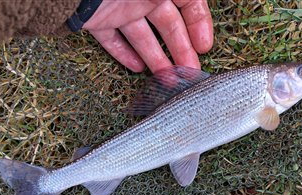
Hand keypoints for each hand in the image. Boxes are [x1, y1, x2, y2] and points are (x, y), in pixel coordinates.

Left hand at [83, 0, 212, 72]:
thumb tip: (197, 4)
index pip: (188, 4)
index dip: (199, 24)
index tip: (204, 48)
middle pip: (168, 25)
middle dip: (181, 50)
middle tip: (190, 73)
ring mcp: (119, 9)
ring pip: (142, 37)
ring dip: (156, 59)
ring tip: (167, 80)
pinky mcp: (97, 21)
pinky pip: (112, 39)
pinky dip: (123, 54)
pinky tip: (136, 69)